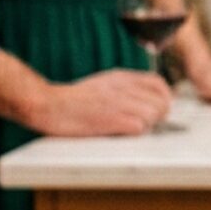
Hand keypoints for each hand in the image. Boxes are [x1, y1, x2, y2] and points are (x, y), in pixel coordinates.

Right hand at [29, 69, 173, 136]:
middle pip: (161, 102)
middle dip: (157, 116)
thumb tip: (146, 102)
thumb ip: (124, 90)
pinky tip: (121, 132)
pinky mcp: (111, 118)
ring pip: (153, 114)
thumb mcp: (102, 85)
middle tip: (143, 124)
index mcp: (121, 77)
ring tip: (129, 128)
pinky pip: (139, 127)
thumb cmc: (72, 101)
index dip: (163, 99)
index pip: (159, 84)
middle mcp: (123, 86)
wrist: (47, 104)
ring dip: (147, 125)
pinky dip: (135, 133)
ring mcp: (118, 102)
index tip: (156, 110)